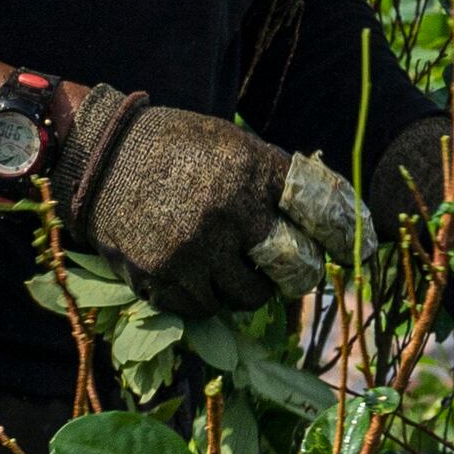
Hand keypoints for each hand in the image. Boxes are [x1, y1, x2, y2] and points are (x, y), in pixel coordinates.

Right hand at [55, 85, 363, 316]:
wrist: (99, 158)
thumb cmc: (175, 148)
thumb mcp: (230, 145)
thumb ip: (270, 180)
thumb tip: (322, 220)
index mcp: (251, 171)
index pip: (320, 213)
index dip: (344, 236)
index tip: (354, 251)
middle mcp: (228, 213)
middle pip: (292, 267)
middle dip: (300, 273)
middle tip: (296, 272)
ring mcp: (194, 250)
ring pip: (249, 296)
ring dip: (250, 287)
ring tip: (234, 267)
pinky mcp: (161, 277)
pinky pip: (205, 308)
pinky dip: (208, 297)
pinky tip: (199, 274)